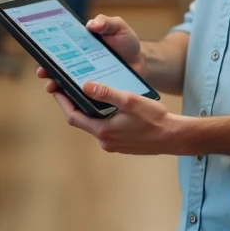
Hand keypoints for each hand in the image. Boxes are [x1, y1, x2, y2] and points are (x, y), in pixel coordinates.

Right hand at [35, 14, 142, 96]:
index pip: (59, 49)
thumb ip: (106, 22)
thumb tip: (91, 24)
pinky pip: (82, 95)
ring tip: (52, 87)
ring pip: (66, 83)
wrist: (142, 62)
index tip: (40, 54)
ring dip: (57, 85)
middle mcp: (79, 63)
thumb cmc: (127, 42)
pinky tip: (71, 99)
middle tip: (42, 72)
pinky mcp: (95, 92)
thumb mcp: (118, 27)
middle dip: (47, 70)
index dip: (47, 52)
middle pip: (58, 68)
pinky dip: (74, 97)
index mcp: (80, 46)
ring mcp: (86, 78)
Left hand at [43, 79, 193, 155]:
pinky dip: (102, 117)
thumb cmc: (154, 118)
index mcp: (103, 130)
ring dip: (90, 111)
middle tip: (68, 88)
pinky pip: (106, 129)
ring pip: (94, 124)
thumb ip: (107, 93)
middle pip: (82, 121)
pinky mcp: (122, 145)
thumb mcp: (130, 101)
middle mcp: (105, 141)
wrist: (174, 137)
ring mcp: (113, 145)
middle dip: (74, 104)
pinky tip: (109, 107)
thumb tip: (85, 85)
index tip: (56, 89)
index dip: (63, 102)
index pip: (73, 116)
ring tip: (88, 93)